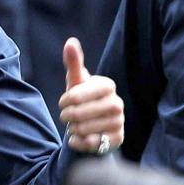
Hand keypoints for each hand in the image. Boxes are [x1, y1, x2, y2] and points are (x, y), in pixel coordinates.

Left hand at [57, 37, 123, 153]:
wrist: (92, 124)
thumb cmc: (82, 99)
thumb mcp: (75, 81)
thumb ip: (73, 63)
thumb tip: (71, 41)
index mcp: (107, 85)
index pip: (79, 94)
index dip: (67, 99)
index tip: (64, 101)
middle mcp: (117, 103)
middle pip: (80, 113)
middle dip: (67, 116)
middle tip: (66, 116)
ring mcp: (119, 122)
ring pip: (85, 129)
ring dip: (73, 129)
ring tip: (74, 126)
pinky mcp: (118, 139)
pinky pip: (92, 143)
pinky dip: (79, 142)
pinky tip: (77, 138)